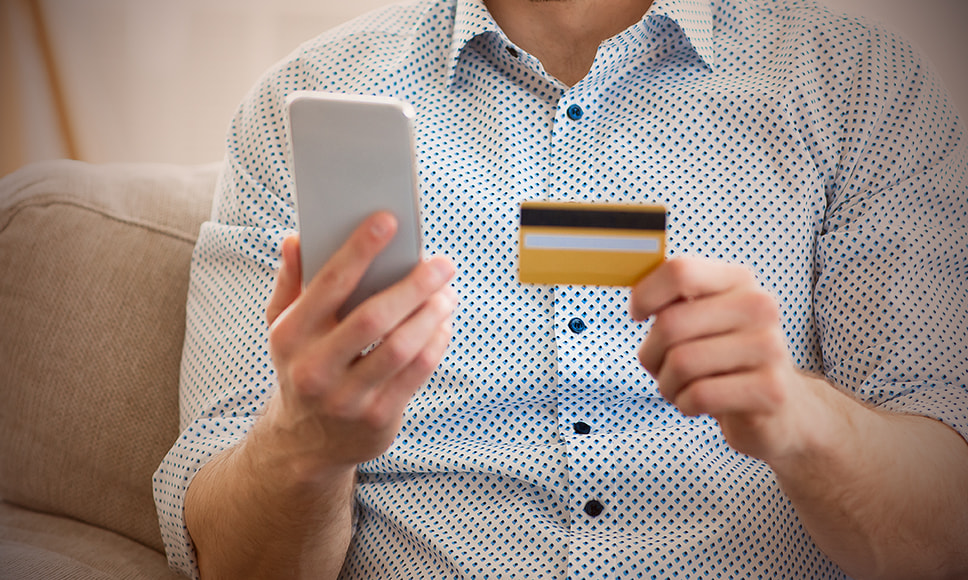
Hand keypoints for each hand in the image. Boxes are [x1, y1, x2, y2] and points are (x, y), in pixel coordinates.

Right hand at [263, 212, 456, 478]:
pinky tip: (443, 323)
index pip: (329, 285)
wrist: (304, 443)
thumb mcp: (283, 328)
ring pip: (401, 348)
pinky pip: (417, 373)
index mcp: (290, 336)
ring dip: (431, 315)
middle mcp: (315, 369)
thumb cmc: (302, 366)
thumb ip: (291, 282)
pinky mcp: (378, 418)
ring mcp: (347, 398)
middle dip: (413, 285)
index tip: (388, 221)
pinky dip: (436, 343)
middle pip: (374, 318)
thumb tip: (297, 239)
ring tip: (446, 293)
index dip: (360, 250)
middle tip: (442, 263)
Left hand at [631, 257, 826, 462]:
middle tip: (660, 366)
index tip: (638, 314)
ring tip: (681, 386)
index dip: (645, 295)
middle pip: (671, 323)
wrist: (780, 407)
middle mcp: (759, 307)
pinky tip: (698, 403)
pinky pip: (699, 395)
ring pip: (681, 363)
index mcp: (738, 280)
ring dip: (667, 383)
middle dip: (651, 353)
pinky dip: (685, 404)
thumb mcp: (704, 319)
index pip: (679, 272)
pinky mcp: (770, 390)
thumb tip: (635, 295)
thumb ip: (673, 299)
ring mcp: (770, 348)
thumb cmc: (726, 359)